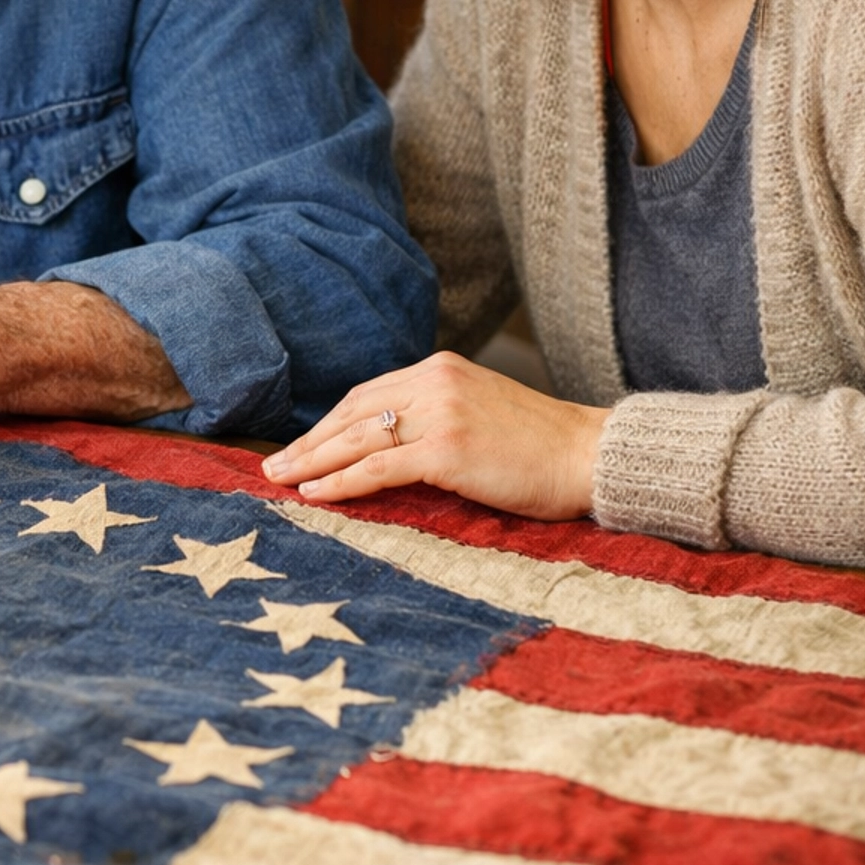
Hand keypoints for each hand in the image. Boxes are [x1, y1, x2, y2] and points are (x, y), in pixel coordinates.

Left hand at [263, 350, 607, 522]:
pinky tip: (315, 494)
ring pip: (356, 439)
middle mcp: (434, 382)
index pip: (366, 396)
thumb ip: (436, 417)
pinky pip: (378, 467)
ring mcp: (440, 412)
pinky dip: (341, 482)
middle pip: (352, 413)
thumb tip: (388, 448)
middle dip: (309, 442)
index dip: (328, 424)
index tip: (302, 447)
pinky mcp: (447, 448)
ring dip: (312, 462)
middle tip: (274, 467)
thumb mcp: (481, 413)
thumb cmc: (542, 448)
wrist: (590, 456)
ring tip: (281, 482)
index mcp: (440, 369)